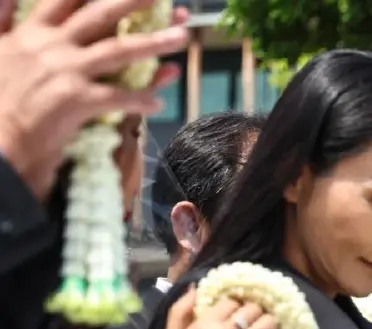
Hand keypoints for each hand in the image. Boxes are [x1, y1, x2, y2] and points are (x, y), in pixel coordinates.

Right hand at [0, 0, 188, 200]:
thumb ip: (0, 20)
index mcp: (32, 32)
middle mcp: (50, 45)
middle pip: (100, 16)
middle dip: (134, 2)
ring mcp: (64, 71)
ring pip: (117, 51)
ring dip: (153, 43)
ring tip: (180, 38)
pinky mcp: (74, 99)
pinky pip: (117, 96)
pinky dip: (139, 98)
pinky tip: (157, 102)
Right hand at [158, 288, 310, 328]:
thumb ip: (181, 309)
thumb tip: (196, 287)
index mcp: (205, 325)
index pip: (231, 302)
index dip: (234, 306)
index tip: (234, 314)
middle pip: (253, 310)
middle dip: (254, 312)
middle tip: (251, 322)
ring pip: (268, 325)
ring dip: (269, 326)